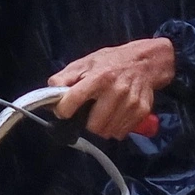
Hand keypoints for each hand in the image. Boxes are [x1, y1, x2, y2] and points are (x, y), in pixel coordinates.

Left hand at [49, 37, 174, 138]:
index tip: (63, 111)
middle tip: (88, 114)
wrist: (145, 61)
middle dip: (86, 123)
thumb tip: (50, 94)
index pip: (72, 101)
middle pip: (93, 126)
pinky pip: (121, 133)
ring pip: (107, 132)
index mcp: (98, 77)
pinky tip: (115, 115)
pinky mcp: (141, 111)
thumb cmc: (112, 62)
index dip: (63, 110)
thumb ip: (65, 77)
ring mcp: (130, 103)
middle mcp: (115, 91)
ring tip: (102, 114)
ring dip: (101, 128)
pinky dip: (115, 128)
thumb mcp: (86, 62)